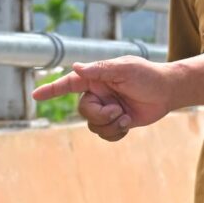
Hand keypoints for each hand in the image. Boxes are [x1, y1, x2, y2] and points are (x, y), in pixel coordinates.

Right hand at [31, 57, 175, 131]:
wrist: (168, 92)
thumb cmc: (147, 75)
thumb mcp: (124, 69)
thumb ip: (100, 70)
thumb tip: (75, 67)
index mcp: (96, 78)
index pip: (68, 83)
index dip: (51, 90)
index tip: (35, 95)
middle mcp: (98, 93)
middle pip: (83, 111)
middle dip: (100, 115)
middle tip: (118, 110)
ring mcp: (106, 108)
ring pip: (93, 126)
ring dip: (111, 125)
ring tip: (126, 116)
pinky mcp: (116, 121)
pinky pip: (105, 135)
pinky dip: (116, 133)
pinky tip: (128, 124)